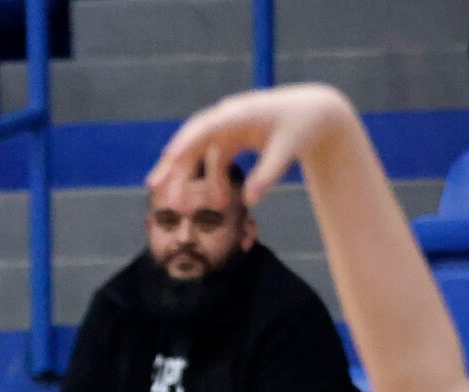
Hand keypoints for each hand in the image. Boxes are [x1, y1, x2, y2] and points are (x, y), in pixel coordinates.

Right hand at [150, 81, 363, 208]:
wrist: (315, 112)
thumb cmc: (302, 127)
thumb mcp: (289, 151)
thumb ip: (267, 175)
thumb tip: (249, 201)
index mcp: (241, 113)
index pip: (206, 126)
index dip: (186, 142)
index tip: (169, 158)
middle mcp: (228, 117)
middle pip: (192, 138)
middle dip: (173, 162)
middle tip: (153, 185)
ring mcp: (227, 128)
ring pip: (197, 150)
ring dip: (183, 173)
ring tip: (168, 197)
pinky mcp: (230, 138)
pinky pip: (211, 158)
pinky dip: (206, 177)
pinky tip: (205, 197)